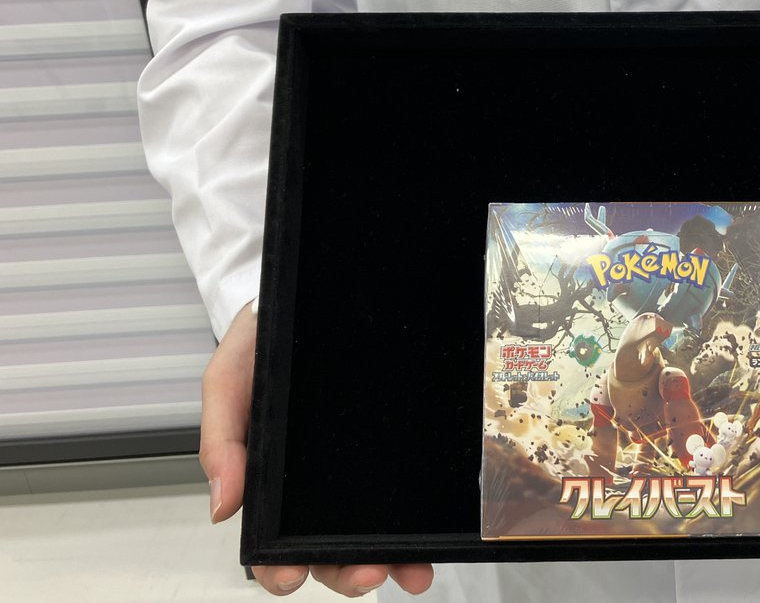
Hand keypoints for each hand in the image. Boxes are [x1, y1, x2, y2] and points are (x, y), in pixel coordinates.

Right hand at [201, 301, 434, 595]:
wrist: (311, 291)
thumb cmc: (262, 339)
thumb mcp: (229, 379)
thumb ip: (220, 439)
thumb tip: (222, 508)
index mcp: (271, 475)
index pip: (272, 537)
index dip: (280, 567)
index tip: (291, 578)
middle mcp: (315, 479)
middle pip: (328, 546)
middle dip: (345, 572)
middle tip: (367, 576)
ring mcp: (358, 464)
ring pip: (372, 530)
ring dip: (389, 560)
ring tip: (409, 572)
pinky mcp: (394, 443)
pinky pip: (407, 491)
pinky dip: (418, 523)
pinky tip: (431, 542)